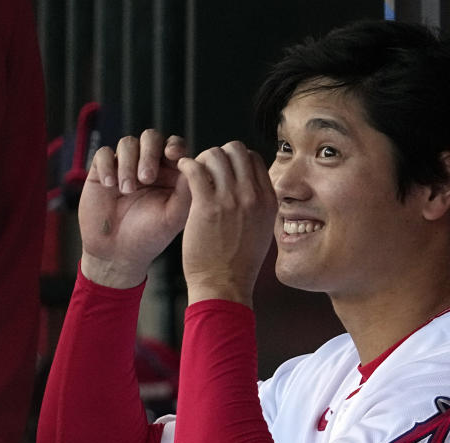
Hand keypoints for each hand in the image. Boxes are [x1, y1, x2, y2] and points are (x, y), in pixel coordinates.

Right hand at [78, 130, 190, 287]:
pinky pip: (104, 154)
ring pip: (128, 143)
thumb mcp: (174, 216)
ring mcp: (125, 167)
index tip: (172, 155)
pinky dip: (107, 165)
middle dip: (149, 153)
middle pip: (151, 138)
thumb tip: (195, 164)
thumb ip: (187, 191)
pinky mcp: (102, 171)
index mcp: (170, 174)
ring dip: (128, 164)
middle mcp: (148, 166)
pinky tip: (110, 185)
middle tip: (146, 178)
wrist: (117, 253)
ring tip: (126, 190)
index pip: (175, 146)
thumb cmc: (149, 236)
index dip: (174, 146)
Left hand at [178, 141, 277, 306]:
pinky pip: (195, 169)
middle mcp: (252, 196)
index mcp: (268, 201)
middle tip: (206, 168)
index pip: (254, 158)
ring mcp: (230, 200)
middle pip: (236, 150)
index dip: (236, 159)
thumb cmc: (239, 264)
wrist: (224, 285)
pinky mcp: (206, 206)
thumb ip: (258, 206)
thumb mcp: (262, 231)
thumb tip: (251, 187)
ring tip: (192, 171)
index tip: (223, 170)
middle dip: (219, 154)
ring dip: (201, 159)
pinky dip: (186, 165)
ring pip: (215, 155)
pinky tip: (182, 171)